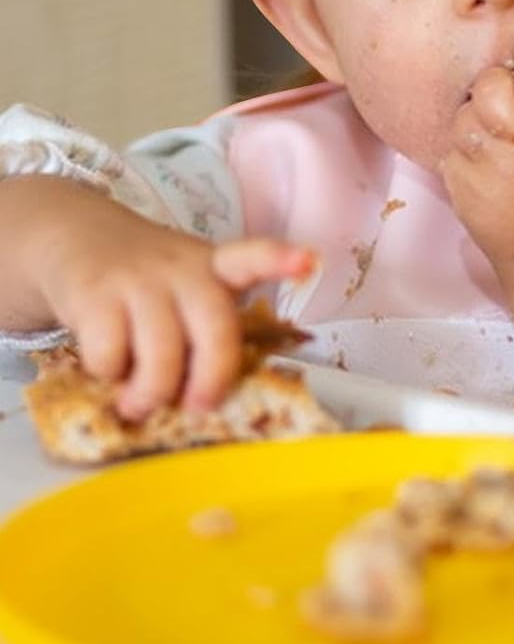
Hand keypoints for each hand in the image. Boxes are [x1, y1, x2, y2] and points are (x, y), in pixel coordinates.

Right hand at [14, 180, 313, 418]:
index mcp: (215, 268)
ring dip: (150, 392)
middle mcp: (183, 270)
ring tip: (139, 403)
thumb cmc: (146, 283)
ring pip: (161, 351)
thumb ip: (204, 327)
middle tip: (199, 406)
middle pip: (214, 327)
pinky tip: (107, 368)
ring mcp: (139, 279)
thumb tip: (207, 396)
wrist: (75, 238)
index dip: (280, 260)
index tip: (309, 263)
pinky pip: (109, 353)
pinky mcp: (94, 294)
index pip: (252, 257)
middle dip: (212, 376)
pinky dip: (108, 374)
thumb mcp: (185, 288)